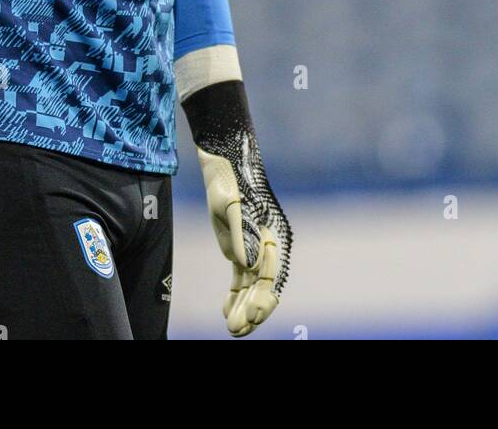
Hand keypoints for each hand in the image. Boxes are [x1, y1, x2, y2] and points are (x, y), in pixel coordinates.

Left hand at [193, 125, 291, 336]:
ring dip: (243, 308)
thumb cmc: (231, 184)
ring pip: (251, 286)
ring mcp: (254, 249)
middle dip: (252, 310)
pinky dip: (234, 295)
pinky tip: (225, 311)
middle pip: (264, 286)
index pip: (272, 275)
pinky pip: (240, 279)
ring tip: (232, 330)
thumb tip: (248, 266)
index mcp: (274, 236)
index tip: (253, 316)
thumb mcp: (232, 208)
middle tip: (238, 331)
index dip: (264, 298)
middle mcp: (268, 246)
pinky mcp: (240, 249)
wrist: (224, 166)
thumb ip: (242, 237)